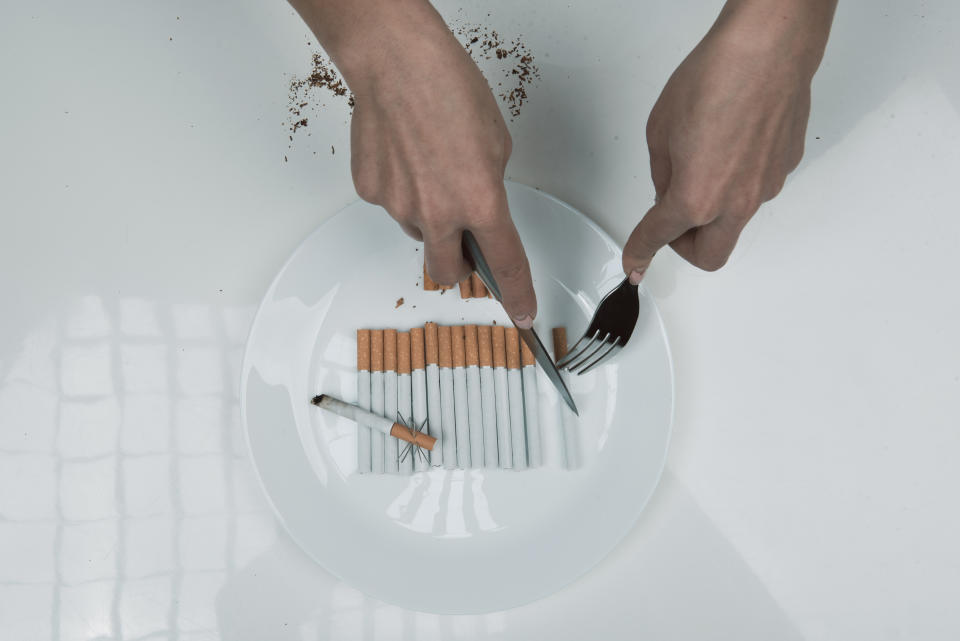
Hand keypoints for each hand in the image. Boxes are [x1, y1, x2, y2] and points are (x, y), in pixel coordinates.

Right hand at [292, 0, 535, 326]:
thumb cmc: (448, 89)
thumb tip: (479, 208)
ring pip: (419, 233)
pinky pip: (391, 205)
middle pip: (448, 272)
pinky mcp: (370, 191)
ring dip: (430, 217)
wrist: (396, 62)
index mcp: (480, 201)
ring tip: (431, 167)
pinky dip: (402, 191)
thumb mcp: (496, 143)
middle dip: (460, 266)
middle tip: (465, 240)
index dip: (517, 295)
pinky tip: (406, 156)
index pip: (506, 264)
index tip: (522, 312)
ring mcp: (398, 205)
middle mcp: (438, 213)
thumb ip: (491, 187)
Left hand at [623, 0, 835, 281]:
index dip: (640, 253)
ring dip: (713, 213)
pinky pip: (755, 190)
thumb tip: (668, 190)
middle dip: (686, 248)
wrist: (767, 50)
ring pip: (734, 223)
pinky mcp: (785, 168)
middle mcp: (735, 203)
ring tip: (702, 163)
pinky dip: (737, 183)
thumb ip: (662, 173)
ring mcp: (765, 188)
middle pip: (710, 256)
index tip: (634, 264)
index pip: (659, 237)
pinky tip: (730, 145)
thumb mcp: (660, 131)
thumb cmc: (714, 79)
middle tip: (672, 225)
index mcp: (695, 197)